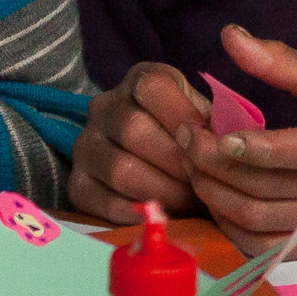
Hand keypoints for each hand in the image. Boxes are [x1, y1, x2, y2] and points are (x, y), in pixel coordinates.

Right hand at [68, 63, 207, 222]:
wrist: (158, 170)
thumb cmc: (190, 142)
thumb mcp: (204, 119)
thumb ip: (211, 124)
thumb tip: (219, 142)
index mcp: (138, 81)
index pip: (152, 87)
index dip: (182, 116)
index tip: (209, 144)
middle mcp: (104, 107)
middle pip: (134, 129)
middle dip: (176, 162)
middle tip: (202, 182)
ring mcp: (85, 146)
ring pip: (121, 169)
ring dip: (162, 191)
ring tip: (188, 201)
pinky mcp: (76, 184)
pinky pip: (103, 202)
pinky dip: (138, 213)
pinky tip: (161, 214)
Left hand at [179, 24, 296, 265]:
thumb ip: (284, 61)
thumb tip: (230, 37)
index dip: (255, 148)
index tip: (215, 135)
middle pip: (267, 189)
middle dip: (214, 166)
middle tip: (185, 137)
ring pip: (259, 221)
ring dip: (215, 196)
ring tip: (192, 165)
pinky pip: (266, 248)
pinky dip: (231, 228)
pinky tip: (217, 200)